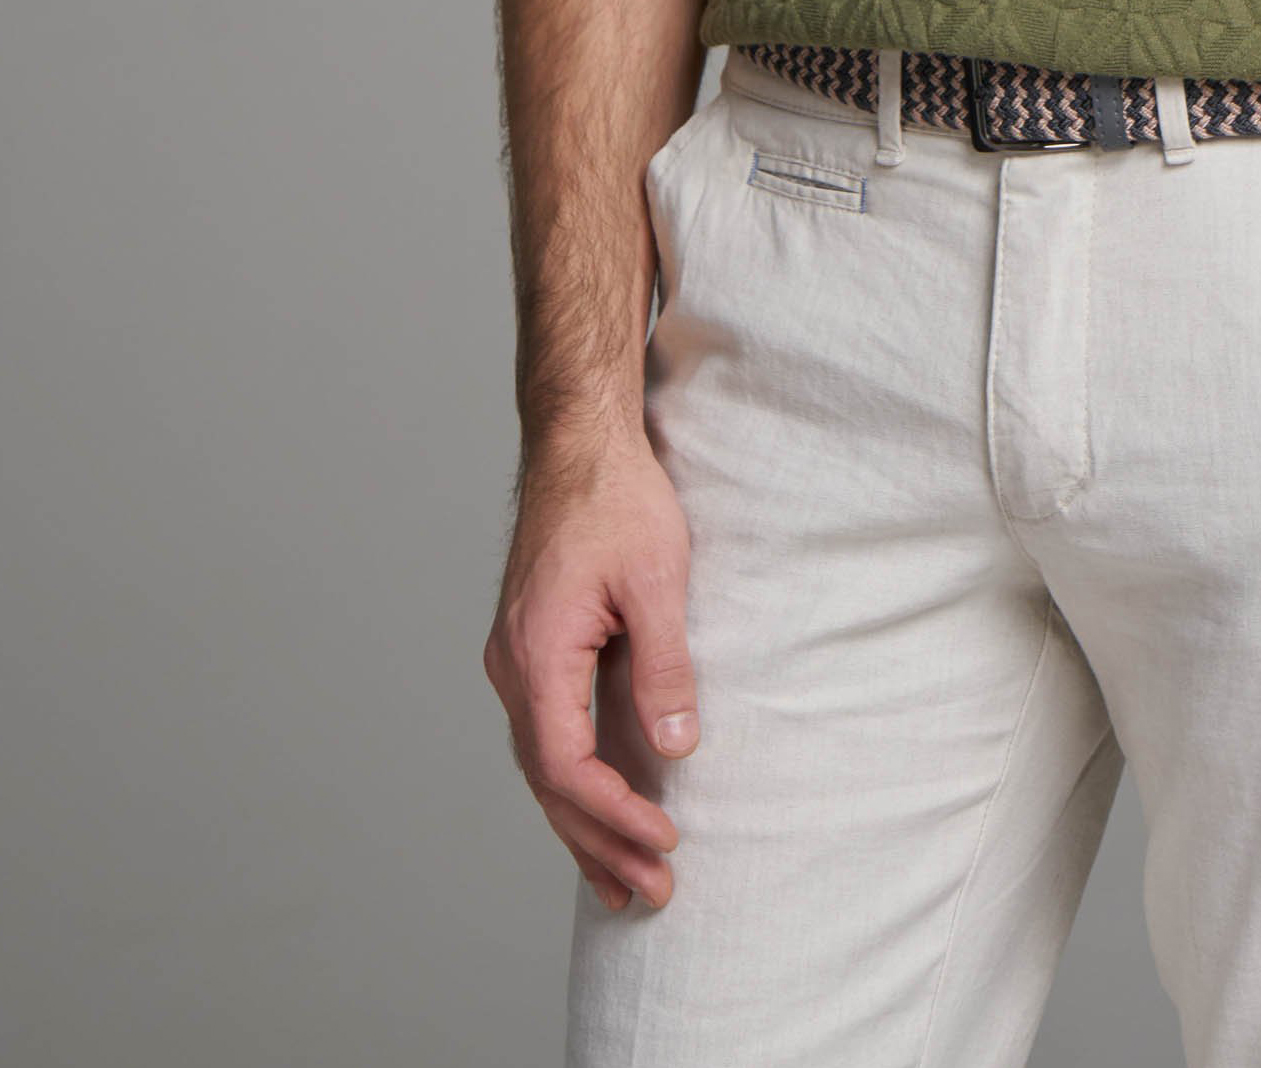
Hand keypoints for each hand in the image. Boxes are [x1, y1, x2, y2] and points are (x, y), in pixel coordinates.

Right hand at [484, 429, 700, 911]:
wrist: (579, 440)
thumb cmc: (616, 497)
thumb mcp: (657, 578)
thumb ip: (664, 666)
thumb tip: (676, 748)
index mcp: (536, 653)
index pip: (566, 764)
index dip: (614, 813)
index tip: (663, 841)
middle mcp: (512, 666)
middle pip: (548, 781)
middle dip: (599, 842)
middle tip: (651, 893)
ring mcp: (516, 660)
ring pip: (542, 766)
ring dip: (584, 825)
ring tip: (624, 884)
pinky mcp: (532, 651)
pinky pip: (547, 736)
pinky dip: (574, 784)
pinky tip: (600, 814)